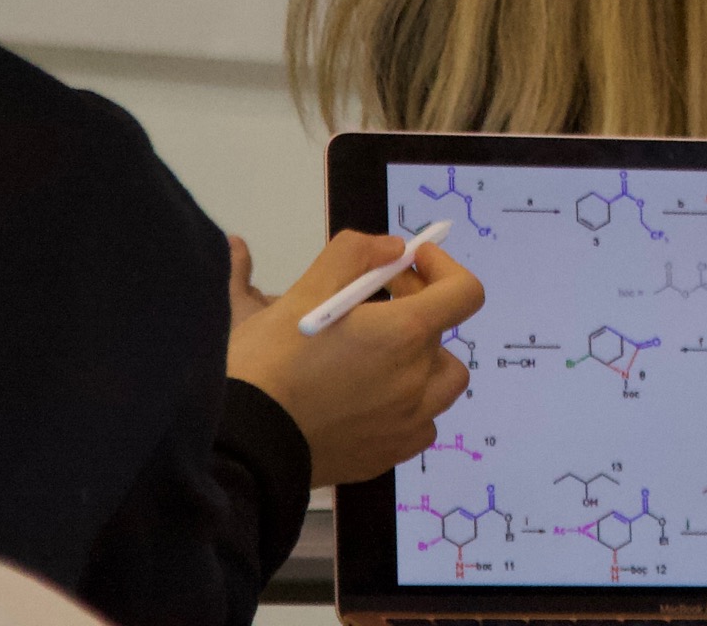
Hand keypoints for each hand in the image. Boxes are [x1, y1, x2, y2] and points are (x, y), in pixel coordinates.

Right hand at [225, 228, 483, 487]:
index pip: (465, 293)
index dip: (443, 268)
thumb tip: (394, 250)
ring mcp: (405, 424)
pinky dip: (407, 406)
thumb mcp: (306, 289)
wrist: (241, 440)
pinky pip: (419, 425)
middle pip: (445, 335)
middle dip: (418, 308)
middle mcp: (417, 381)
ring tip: (376, 355)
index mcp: (405, 335)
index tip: (411, 263)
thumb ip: (355, 254)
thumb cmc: (270, 361)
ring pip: (440, 383)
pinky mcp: (386, 456)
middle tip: (375, 304)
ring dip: (420, 361)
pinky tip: (369, 399)